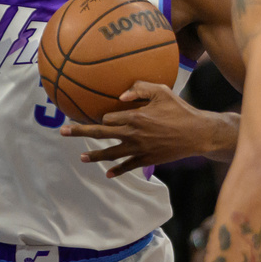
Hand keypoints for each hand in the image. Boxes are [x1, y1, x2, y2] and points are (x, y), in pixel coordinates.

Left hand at [59, 81, 205, 177]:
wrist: (198, 133)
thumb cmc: (179, 109)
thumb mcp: (161, 91)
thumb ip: (139, 88)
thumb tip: (120, 97)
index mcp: (134, 116)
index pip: (108, 117)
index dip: (102, 116)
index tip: (99, 115)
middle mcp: (132, 134)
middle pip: (100, 133)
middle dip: (80, 131)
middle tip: (62, 131)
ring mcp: (139, 149)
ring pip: (110, 153)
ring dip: (94, 155)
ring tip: (81, 158)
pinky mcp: (147, 160)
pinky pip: (128, 166)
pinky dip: (117, 170)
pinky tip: (107, 173)